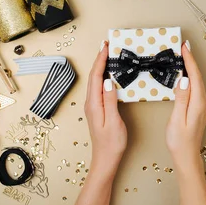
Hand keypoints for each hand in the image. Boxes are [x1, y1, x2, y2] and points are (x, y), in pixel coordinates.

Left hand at [84, 41, 126, 176]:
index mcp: (94, 104)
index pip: (96, 76)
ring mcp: (93, 106)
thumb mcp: (114, 121)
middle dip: (100, 59)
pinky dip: (104, 76)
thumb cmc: (111, 143)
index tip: (106, 46)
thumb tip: (108, 81)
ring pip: (96, 81)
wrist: (105, 159)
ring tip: (109, 55)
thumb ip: (111, 100)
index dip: (101, 60)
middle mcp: (91, 103)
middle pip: (94, 76)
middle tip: (108, 45)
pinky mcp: (98, 109)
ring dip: (102, 66)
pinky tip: (110, 74)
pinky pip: (99, 87)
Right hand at [166, 41, 205, 170]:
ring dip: (191, 68)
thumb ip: (181, 98)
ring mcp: (203, 105)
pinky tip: (185, 74)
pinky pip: (196, 88)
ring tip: (183, 56)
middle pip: (198, 76)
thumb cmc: (179, 141)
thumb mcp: (177, 119)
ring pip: (197, 81)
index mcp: (199, 103)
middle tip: (183, 46)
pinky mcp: (199, 108)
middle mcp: (204, 102)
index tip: (184, 47)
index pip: (194, 76)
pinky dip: (191, 77)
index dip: (189, 60)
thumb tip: (184, 80)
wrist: (187, 157)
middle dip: (191, 60)